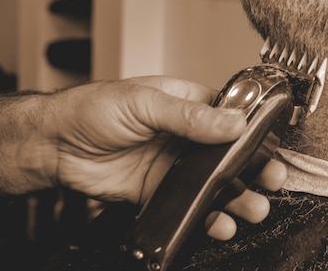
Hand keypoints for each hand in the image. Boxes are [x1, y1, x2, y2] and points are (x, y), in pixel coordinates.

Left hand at [46, 76, 286, 239]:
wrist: (55, 145)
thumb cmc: (94, 109)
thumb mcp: (144, 103)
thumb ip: (190, 116)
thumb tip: (233, 123)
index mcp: (187, 104)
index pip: (231, 116)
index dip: (254, 132)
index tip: (272, 146)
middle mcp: (186, 136)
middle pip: (230, 154)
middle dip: (254, 169)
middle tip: (272, 180)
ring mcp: (175, 165)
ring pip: (215, 183)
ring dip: (237, 197)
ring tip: (253, 209)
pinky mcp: (159, 192)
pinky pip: (190, 205)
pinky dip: (207, 217)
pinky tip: (219, 223)